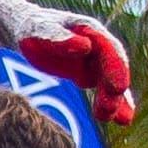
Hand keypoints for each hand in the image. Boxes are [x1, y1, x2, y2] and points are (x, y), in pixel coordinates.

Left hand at [0, 0, 135, 124]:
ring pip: (111, 81)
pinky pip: (104, 90)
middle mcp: (97, 44)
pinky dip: (112, 103)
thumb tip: (85, 46)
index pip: (107, 48)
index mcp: (89, 29)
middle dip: (115, 88)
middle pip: (112, 67)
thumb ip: (60, 38)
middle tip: (112, 110)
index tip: (118, 87)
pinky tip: (121, 119)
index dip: (115, 67)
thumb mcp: (41, 30)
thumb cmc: (32, 27)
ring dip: (117, 100)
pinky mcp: (88, 74)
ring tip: (122, 120)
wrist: (25, 31)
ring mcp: (95, 60)